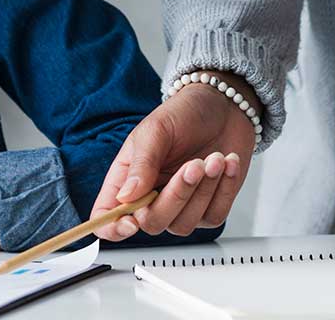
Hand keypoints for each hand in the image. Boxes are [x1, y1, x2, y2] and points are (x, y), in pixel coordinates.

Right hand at [91, 72, 257, 238]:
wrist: (223, 106)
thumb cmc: (183, 113)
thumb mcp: (157, 130)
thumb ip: (143, 163)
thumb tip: (126, 197)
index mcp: (127, 178)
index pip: (107, 216)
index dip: (113, 228)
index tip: (131, 222)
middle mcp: (151, 197)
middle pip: (152, 223)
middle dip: (176, 196)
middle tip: (193, 165)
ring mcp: (181, 205)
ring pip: (184, 224)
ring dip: (203, 190)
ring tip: (214, 158)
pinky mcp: (209, 207)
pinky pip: (214, 216)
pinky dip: (223, 190)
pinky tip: (227, 165)